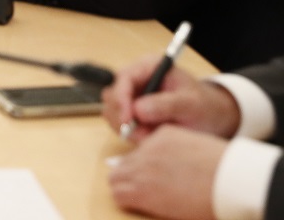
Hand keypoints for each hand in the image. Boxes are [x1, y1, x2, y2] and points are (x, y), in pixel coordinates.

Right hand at [102, 54, 240, 142]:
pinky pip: (120, 124)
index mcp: (150, 67)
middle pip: (112, 95)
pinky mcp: (132, 112)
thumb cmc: (205, 105)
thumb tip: (138, 110)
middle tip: (140, 133)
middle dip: (122, 116)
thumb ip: (167, 105)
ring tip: (150, 136)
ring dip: (126, 127)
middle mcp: (137, 79)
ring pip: (112, 111)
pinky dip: (131, 134)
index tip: (128, 120)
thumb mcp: (191, 104)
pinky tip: (149, 136)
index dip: (122, 98)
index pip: (124, 78)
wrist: (212, 118)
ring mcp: (132, 96)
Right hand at [108, 126, 226, 219]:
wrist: (232, 181)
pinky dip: (159, 147)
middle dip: (126, 177)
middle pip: (116, 170)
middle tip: (144, 183)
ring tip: (163, 169)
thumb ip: (148, 202)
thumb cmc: (207, 203)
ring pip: (134, 153)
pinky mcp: (166, 134)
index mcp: (138, 190)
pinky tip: (176, 155)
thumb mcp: (172, 212)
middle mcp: (139, 166)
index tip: (133, 196)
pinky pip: (153, 139)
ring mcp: (151, 147)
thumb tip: (138, 198)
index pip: (114, 189)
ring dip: (141, 161)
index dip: (124, 194)